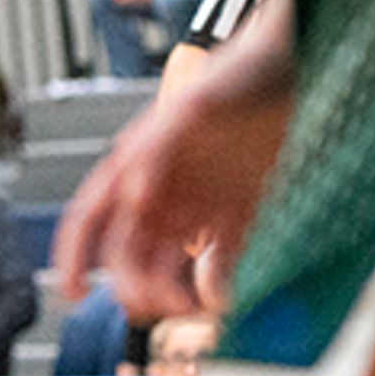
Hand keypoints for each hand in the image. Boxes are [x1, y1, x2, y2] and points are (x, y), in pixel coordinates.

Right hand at [53, 50, 295, 324]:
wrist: (302, 68)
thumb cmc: (244, 72)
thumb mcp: (196, 102)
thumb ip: (159, 146)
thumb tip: (133, 196)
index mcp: (138, 163)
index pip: (90, 216)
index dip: (74, 256)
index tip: (71, 294)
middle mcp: (163, 192)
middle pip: (129, 256)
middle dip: (135, 287)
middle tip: (159, 306)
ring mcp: (200, 208)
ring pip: (169, 271)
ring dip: (174, 296)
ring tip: (197, 306)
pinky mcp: (240, 219)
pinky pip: (218, 267)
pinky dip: (217, 289)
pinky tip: (228, 296)